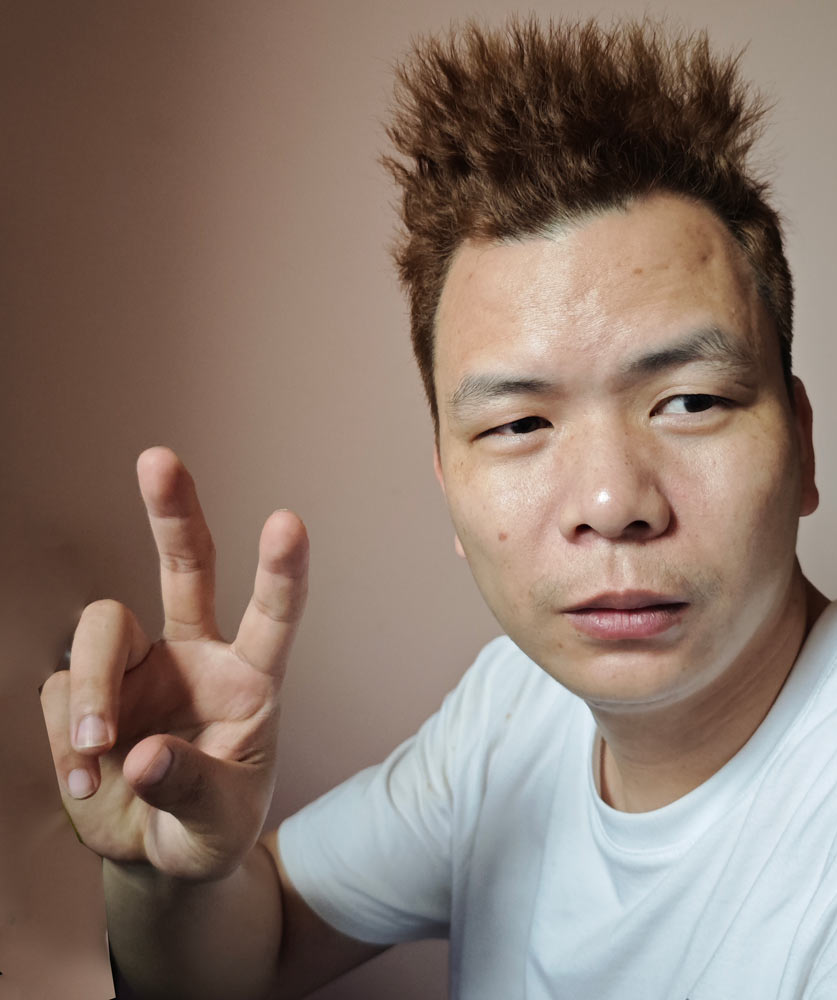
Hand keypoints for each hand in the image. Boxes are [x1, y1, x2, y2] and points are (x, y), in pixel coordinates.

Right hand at [40, 447, 308, 880]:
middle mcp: (196, 656)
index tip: (287, 522)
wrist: (160, 853)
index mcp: (251, 679)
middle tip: (158, 458)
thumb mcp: (220, 826)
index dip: (280, 571)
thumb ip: (189, 791)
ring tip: (92, 756)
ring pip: (101, 629)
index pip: (273, 616)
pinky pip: (59, 692)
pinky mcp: (87, 693)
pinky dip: (64, 736)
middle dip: (174, 513)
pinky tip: (85, 779)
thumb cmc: (212, 828)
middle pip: (185, 567)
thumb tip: (142, 755)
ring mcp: (138, 669)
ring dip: (89, 689)